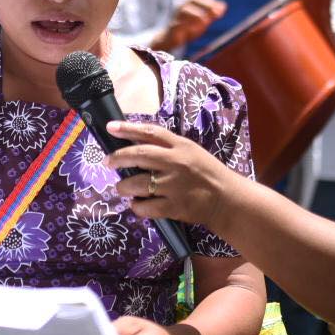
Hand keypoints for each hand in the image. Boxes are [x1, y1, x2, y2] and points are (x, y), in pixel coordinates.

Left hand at [104, 120, 240, 231]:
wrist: (227, 199)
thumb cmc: (207, 173)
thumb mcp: (191, 152)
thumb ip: (168, 148)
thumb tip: (136, 147)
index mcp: (181, 146)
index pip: (150, 132)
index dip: (128, 128)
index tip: (110, 127)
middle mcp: (176, 162)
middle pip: (140, 155)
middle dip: (118, 157)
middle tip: (107, 162)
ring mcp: (174, 185)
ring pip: (137, 184)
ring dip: (123, 186)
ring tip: (121, 188)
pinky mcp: (174, 207)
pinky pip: (146, 207)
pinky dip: (136, 206)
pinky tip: (136, 204)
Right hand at [152, 0, 226, 51]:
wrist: (170, 39)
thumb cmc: (188, 27)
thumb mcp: (202, 21)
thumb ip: (212, 14)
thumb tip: (223, 5)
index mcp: (190, 4)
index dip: (210, 1)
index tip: (221, 9)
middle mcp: (182, 7)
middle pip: (193, 0)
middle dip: (206, 5)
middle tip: (216, 13)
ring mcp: (176, 17)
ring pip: (184, 11)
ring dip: (196, 15)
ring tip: (206, 21)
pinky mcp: (172, 28)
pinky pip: (177, 25)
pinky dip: (186, 26)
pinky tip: (194, 30)